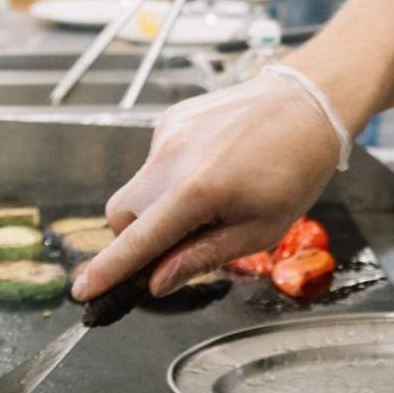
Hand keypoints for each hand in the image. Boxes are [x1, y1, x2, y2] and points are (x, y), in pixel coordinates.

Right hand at [71, 74, 341, 300]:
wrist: (310, 101)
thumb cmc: (296, 168)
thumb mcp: (262, 229)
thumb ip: (203, 257)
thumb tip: (158, 282)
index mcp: (198, 191)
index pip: (138, 241)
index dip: (107, 271)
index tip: (83, 291)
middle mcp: (174, 157)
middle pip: (122, 215)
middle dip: (137, 238)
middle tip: (177, 245)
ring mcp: (169, 132)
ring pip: (138, 187)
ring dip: (158, 206)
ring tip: (211, 199)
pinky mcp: (172, 118)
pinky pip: (156, 161)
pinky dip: (172, 177)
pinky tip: (214, 169)